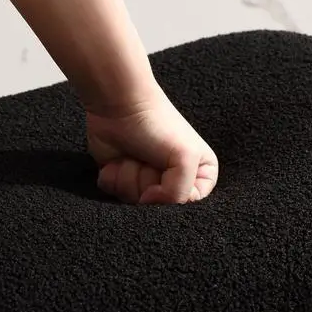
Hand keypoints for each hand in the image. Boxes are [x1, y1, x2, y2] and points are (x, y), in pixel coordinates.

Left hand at [86, 87, 218, 203]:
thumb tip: (148, 203)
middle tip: (149, 159)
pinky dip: (112, 176)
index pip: (191, 205)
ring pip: (134, 202)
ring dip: (129, 176)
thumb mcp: (185, 159)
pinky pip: (113, 195)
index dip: (174, 194)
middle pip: (159, 207)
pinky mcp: (120, 178)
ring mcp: (145, 180)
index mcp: (199, 174)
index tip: (166, 174)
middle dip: (148, 182)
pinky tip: (117, 159)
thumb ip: (179, 193)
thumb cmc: (157, 125)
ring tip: (133, 155)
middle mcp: (173, 180)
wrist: (120, 104)